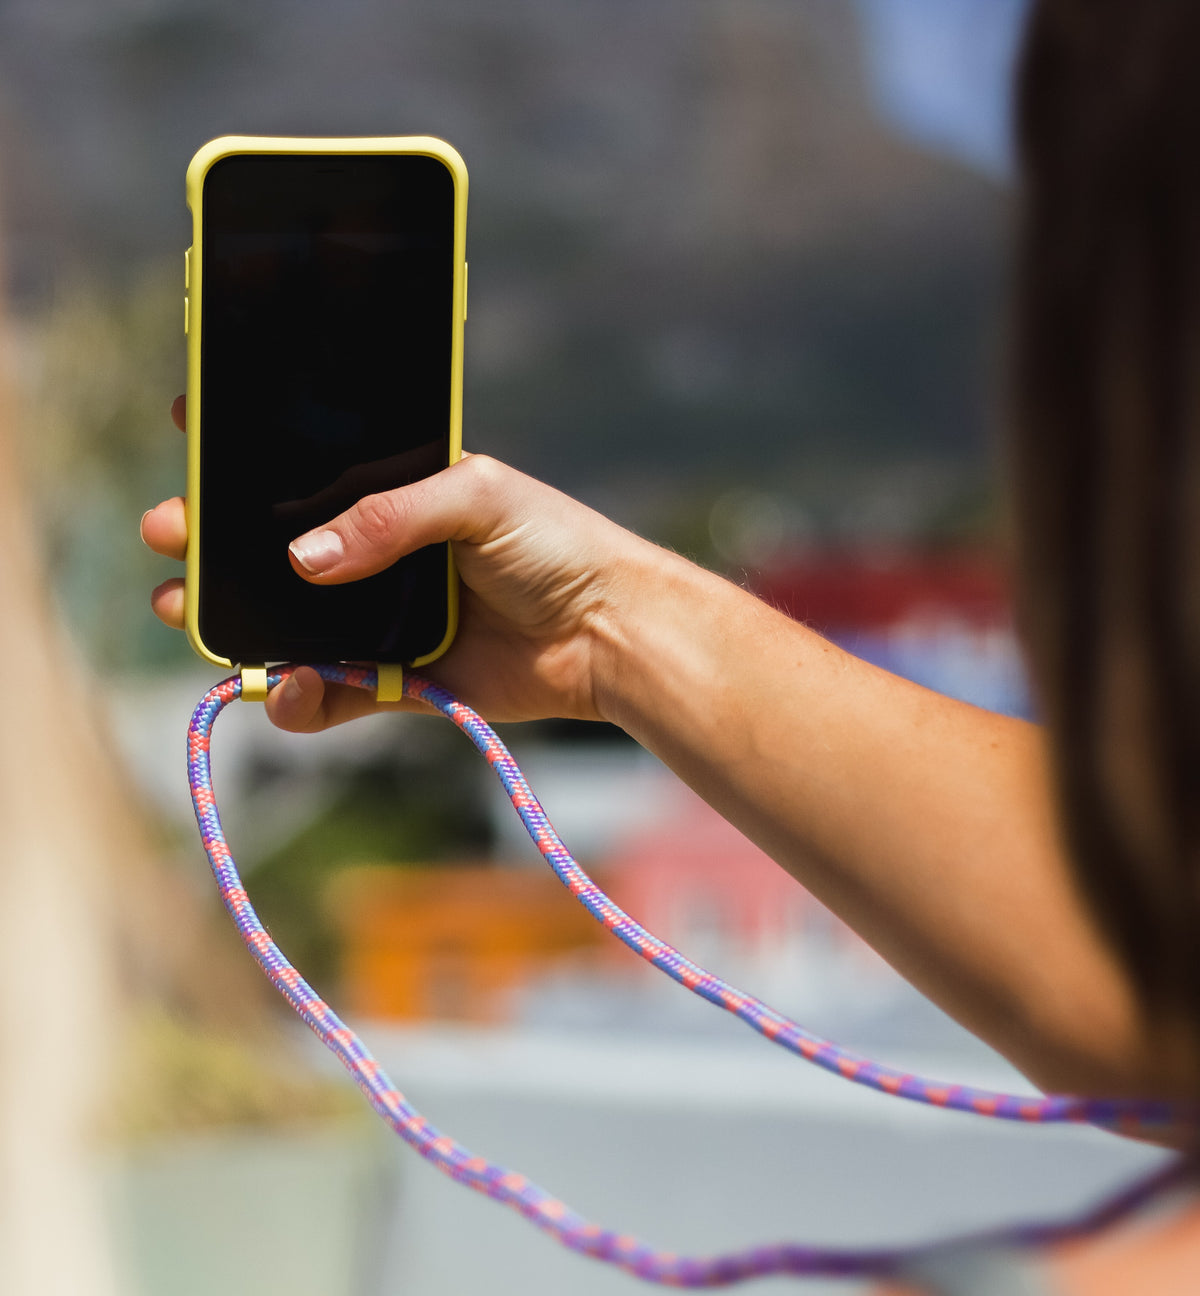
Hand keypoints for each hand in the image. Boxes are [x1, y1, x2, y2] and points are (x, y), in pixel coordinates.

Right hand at [141, 397, 658, 731]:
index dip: (250, 452)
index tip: (191, 425)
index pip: (309, 470)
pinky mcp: (395, 680)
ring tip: (186, 611)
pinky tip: (282, 684)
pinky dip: (298, 696)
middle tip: (170, 533)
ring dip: (234, 621)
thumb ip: (389, 519)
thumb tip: (300, 561)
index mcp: (396, 494)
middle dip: (216, 542)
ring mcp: (381, 619)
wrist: (609, 630)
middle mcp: (379, 556)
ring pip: (288, 624)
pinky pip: (329, 693)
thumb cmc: (554, 544)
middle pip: (277, 549)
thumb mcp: (477, 496)